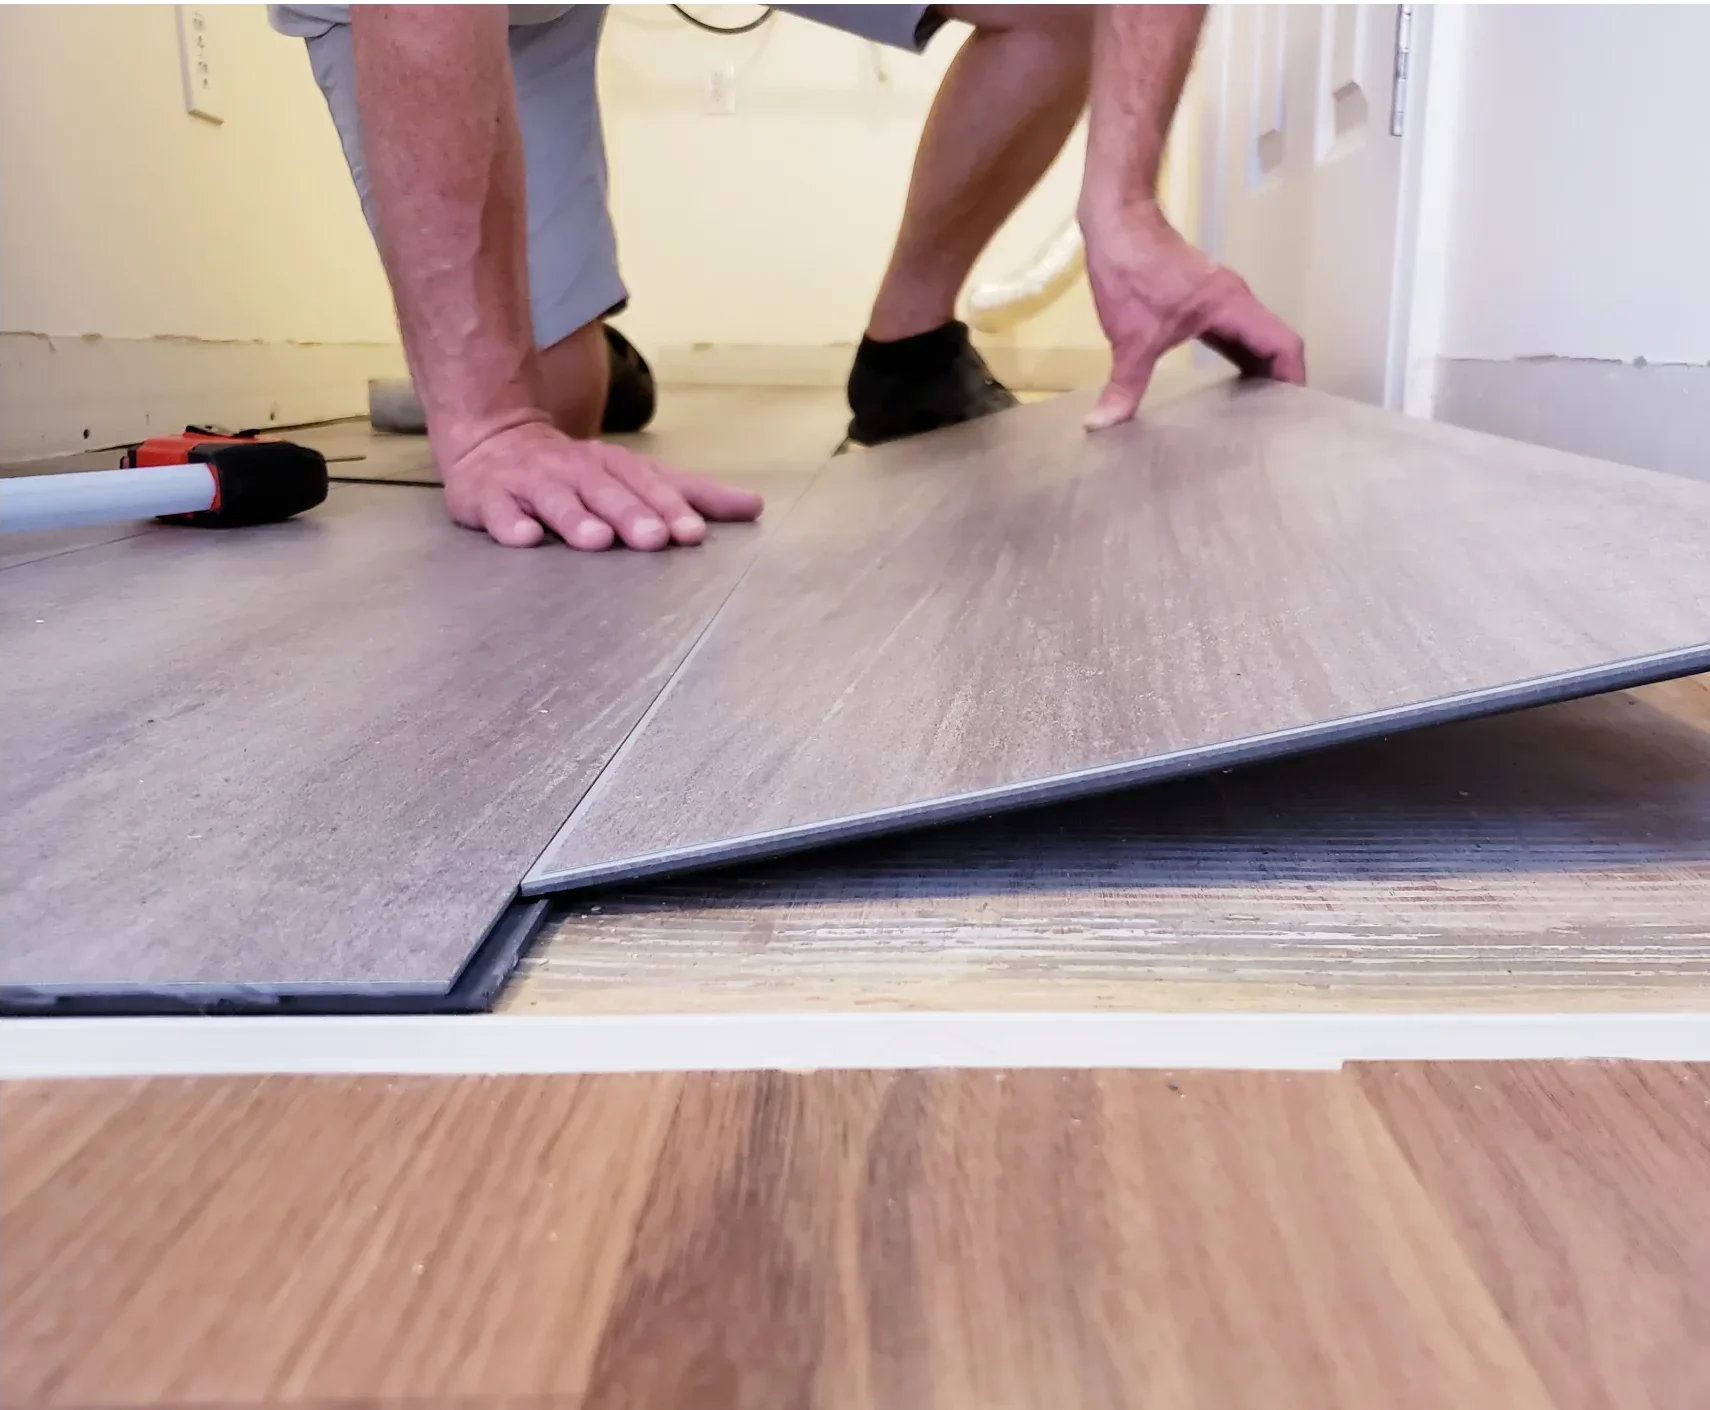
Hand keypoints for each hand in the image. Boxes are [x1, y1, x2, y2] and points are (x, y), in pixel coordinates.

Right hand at [442, 420, 762, 549]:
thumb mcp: (638, 477)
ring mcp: (531, 483)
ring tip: (596, 540)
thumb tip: (754, 506)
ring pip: (556, 500)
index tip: (693, 533)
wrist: (494, 442)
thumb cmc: (579, 473)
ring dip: (576, 519)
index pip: (648, 485)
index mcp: (614, 466)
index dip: (670, 508)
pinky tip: (524, 539)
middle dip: (631, 514)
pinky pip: (498, 511)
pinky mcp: (489, 498)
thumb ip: (693, 495)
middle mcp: (576, 471)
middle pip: (606, 492)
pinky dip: (510, 524)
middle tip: (654, 539)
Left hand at [1080, 199, 1305, 430]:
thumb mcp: (1129, 338)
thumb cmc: (1131, 272)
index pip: (1284, 344)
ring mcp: (1220, 297)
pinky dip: (1237, 356)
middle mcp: (1236, 300)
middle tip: (1273, 422)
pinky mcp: (1202, 297)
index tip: (1292, 413)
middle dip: (1277, 381)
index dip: (1294, 378)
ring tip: (1253, 411)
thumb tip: (1103, 425)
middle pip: (1274, 343)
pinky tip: (1223, 381)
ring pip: (1253, 337)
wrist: (1118, 219)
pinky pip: (1232, 331)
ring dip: (1258, 369)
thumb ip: (1125, 385)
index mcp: (1233, 307)